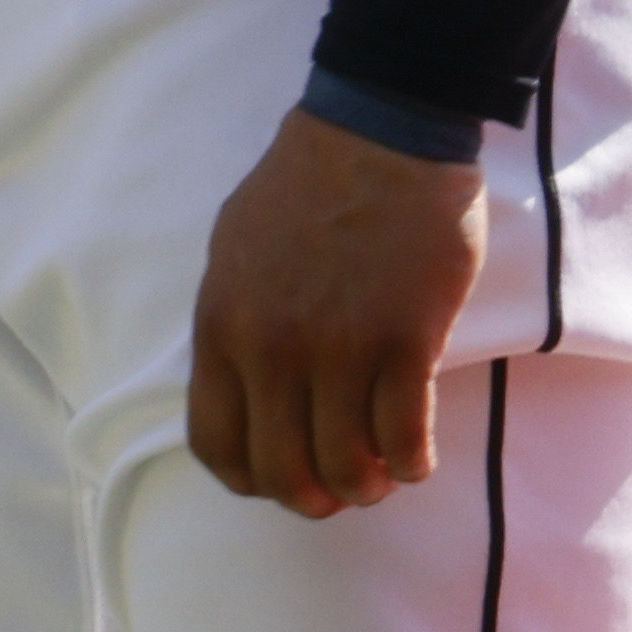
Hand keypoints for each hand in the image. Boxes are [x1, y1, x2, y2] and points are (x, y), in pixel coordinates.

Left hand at [186, 109, 486, 518]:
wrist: (378, 134)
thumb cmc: (306, 188)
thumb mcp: (234, 252)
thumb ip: (235, 324)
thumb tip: (245, 394)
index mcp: (222, 323)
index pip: (215, 442)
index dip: (250, 480)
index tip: (280, 479)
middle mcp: (271, 347)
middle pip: (282, 471)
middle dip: (313, 496)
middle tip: (340, 485)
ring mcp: (338, 347)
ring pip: (347, 467)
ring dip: (368, 484)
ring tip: (382, 468)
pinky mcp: (404, 342)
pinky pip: (405, 440)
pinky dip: (412, 463)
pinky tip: (416, 453)